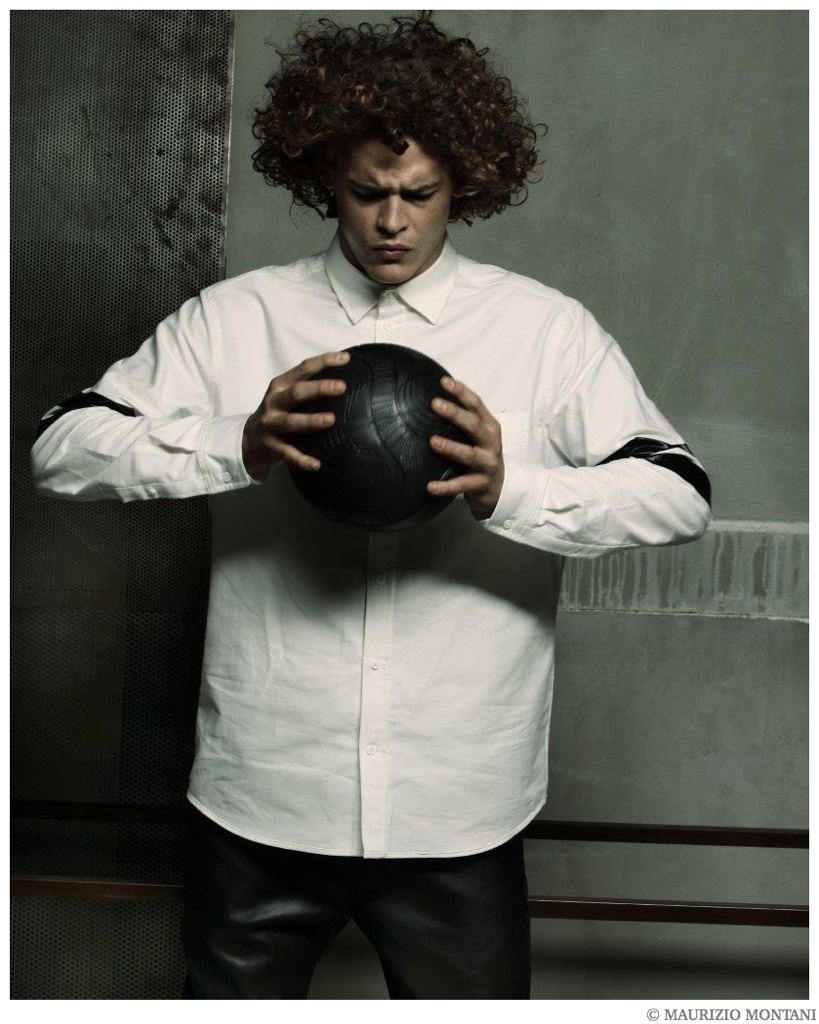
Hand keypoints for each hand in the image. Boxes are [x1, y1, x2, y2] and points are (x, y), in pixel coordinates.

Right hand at [242, 351, 349, 481]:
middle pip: (296, 393)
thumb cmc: (276, 413)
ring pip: (291, 422)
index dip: (323, 361)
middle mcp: (273, 403)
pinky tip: (316, 465)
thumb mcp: (285, 395)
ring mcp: (271, 425)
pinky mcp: (272, 447)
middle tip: (341, 387)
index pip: (303, 368)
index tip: (345, 359)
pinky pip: (288, 454)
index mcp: (280, 386)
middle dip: (319, 388)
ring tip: (331, 420)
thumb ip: (307, 386)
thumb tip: (344, 378)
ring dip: (311, 420)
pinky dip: (302, 460)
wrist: (248, 440)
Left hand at [426, 377, 504, 519]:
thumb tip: (433, 400)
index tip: (444, 382)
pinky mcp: (480, 484)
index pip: (477, 405)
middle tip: (435, 404)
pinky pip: (461, 485)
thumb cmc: (483, 454)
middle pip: (474, 426)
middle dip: (456, 414)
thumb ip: (464, 420)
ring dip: (451, 448)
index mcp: (490, 427)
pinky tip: (430, 486)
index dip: (461, 392)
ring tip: (432, 441)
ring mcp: (487, 465)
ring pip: (469, 455)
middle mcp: (491, 444)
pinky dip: (445, 486)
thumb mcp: (479, 435)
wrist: (499, 487)